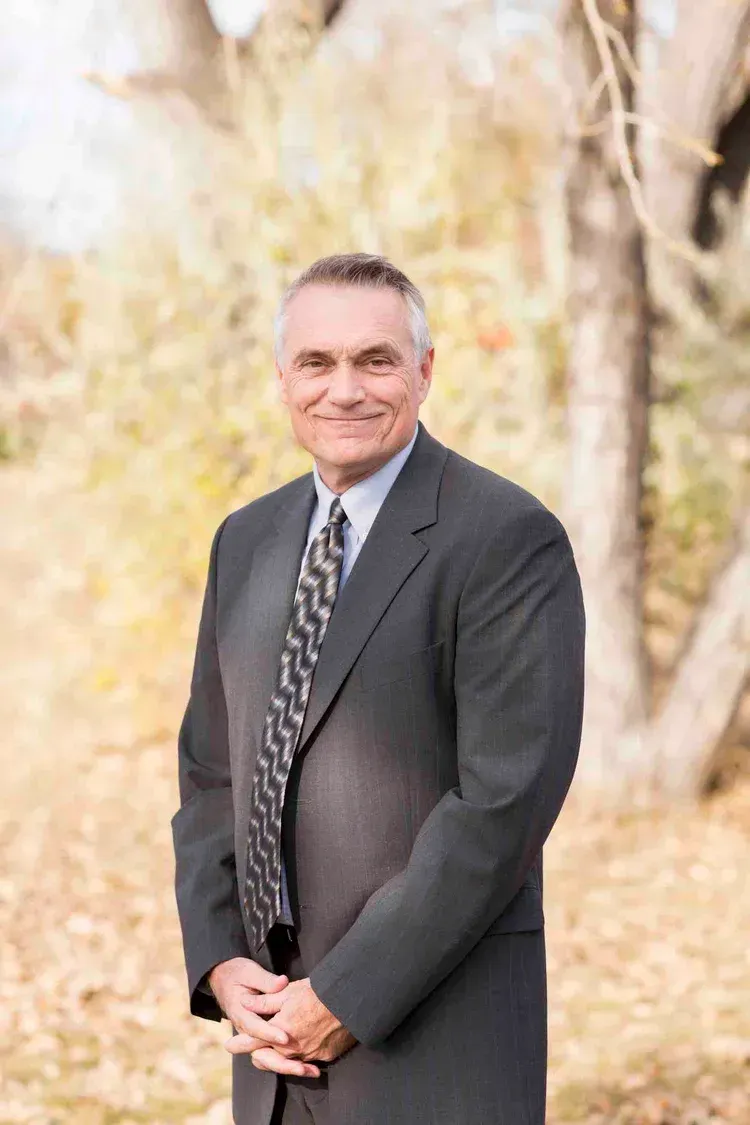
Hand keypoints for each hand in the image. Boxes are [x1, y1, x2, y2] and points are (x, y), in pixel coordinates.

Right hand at [207, 958, 317, 1076]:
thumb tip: (282, 983)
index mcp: (241, 1015)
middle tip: (302, 1067)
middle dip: (282, 1062)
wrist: (224, 979)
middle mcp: (246, 1031)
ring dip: (288, 1066)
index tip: (286, 1038)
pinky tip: (308, 1066)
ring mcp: (254, 1037)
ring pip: (268, 1059)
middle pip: (261, 1054)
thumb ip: (266, 981)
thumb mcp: (250, 972)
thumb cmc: (237, 974)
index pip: (255, 1028)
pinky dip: (289, 1061)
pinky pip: (274, 1054)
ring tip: (309, 1070)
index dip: (270, 1034)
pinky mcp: (262, 1038)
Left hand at [224, 977, 356, 1072]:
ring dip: (277, 1057)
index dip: (239, 1044)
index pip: (253, 1041)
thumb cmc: (318, 992)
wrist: (350, 1000)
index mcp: (280, 1030)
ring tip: (273, 1050)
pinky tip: (298, 1048)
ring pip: (285, 1062)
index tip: (229, 1045)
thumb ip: (264, 1001)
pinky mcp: (323, 1056)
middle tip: (253, 1049)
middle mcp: (292, 1048)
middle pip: (267, 1058)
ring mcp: (308, 1055)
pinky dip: (298, 1058)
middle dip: (258, 1054)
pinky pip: (305, 1061)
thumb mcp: (288, 992)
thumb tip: (244, 1003)